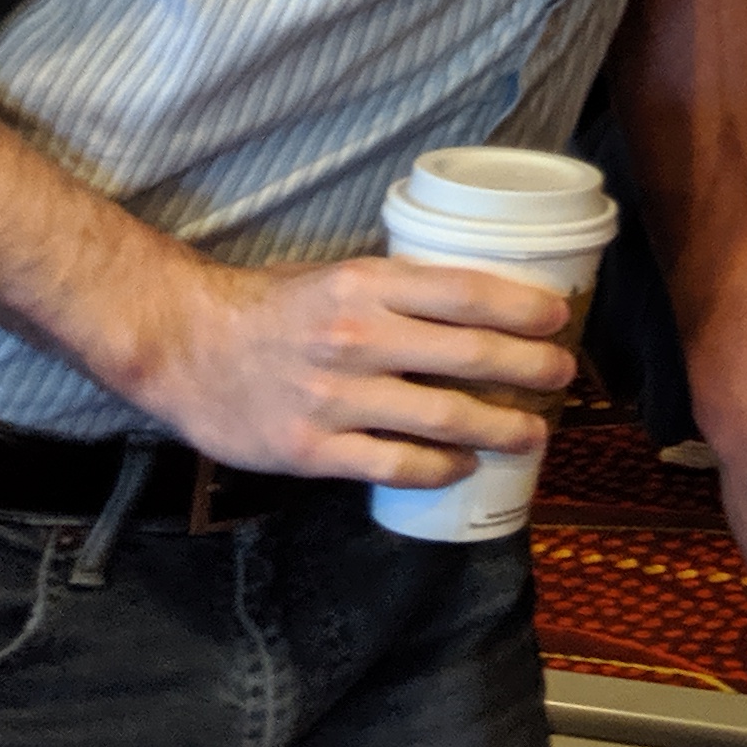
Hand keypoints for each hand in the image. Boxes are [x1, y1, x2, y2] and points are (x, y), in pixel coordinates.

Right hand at [97, 249, 575, 484]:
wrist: (183, 347)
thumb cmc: (268, 308)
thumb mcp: (336, 276)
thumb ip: (397, 291)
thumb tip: (474, 304)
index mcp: (367, 285)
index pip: (465, 292)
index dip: (522, 308)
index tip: (559, 320)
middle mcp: (357, 337)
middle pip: (468, 355)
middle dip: (530, 369)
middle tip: (564, 376)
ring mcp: (334, 397)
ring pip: (442, 418)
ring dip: (500, 427)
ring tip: (533, 432)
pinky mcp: (310, 449)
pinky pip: (393, 464)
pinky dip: (439, 469)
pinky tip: (462, 466)